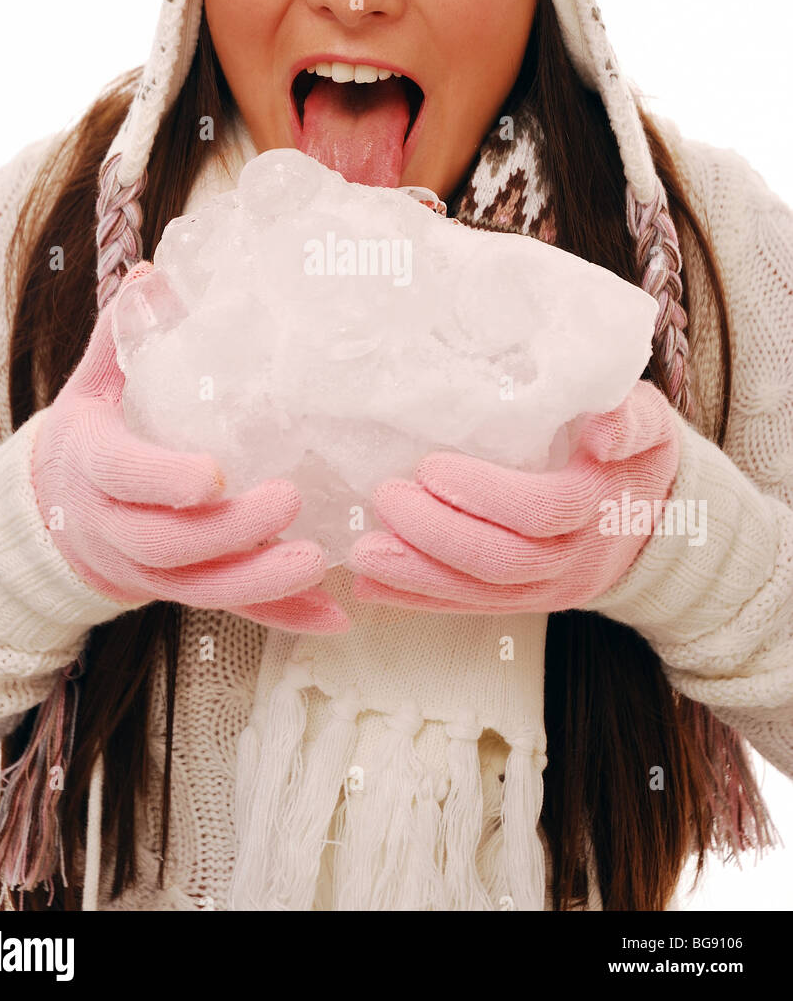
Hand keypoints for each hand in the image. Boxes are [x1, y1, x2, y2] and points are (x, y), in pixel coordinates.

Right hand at [31, 260, 348, 633]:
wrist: (54, 514)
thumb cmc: (92, 437)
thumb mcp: (94, 386)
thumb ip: (123, 337)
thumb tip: (151, 277)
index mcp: (95, 467)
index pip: (126, 478)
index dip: (165, 481)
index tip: (212, 474)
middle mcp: (116, 528)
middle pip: (168, 543)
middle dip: (228, 530)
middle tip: (288, 499)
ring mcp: (148, 568)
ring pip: (200, 587)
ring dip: (260, 582)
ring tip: (316, 561)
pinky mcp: (180, 590)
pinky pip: (228, 610)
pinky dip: (280, 615)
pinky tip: (332, 616)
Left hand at [345, 381, 680, 613]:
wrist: (664, 524)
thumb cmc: (638, 456)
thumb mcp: (650, 424)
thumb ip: (631, 419)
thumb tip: (604, 429)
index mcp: (602, 508)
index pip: (541, 511)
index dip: (485, 493)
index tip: (430, 466)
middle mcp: (575, 560)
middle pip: (502, 560)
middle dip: (437, 534)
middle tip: (385, 496)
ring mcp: (549, 590)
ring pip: (479, 594)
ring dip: (416, 576)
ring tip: (362, 550)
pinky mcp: (525, 603)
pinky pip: (469, 608)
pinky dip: (417, 600)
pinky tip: (368, 585)